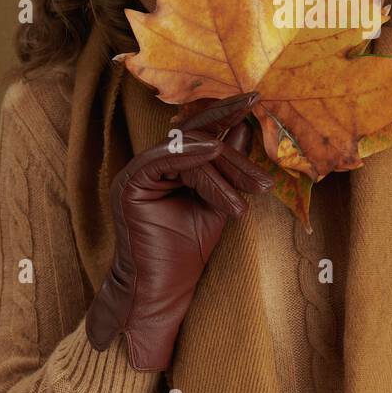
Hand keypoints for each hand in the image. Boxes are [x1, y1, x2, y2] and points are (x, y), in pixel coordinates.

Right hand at [85, 91, 272, 370]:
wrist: (164, 291)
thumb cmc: (187, 253)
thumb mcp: (219, 203)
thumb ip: (228, 169)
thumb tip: (243, 129)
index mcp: (168, 166)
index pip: (201, 132)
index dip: (227, 114)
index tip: (257, 101)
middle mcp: (150, 164)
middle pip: (196, 135)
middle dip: (233, 138)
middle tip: (261, 138)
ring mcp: (138, 171)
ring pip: (188, 148)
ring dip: (226, 167)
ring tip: (254, 190)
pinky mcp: (131, 183)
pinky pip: (164, 158)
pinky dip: (193, 155)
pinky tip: (216, 153)